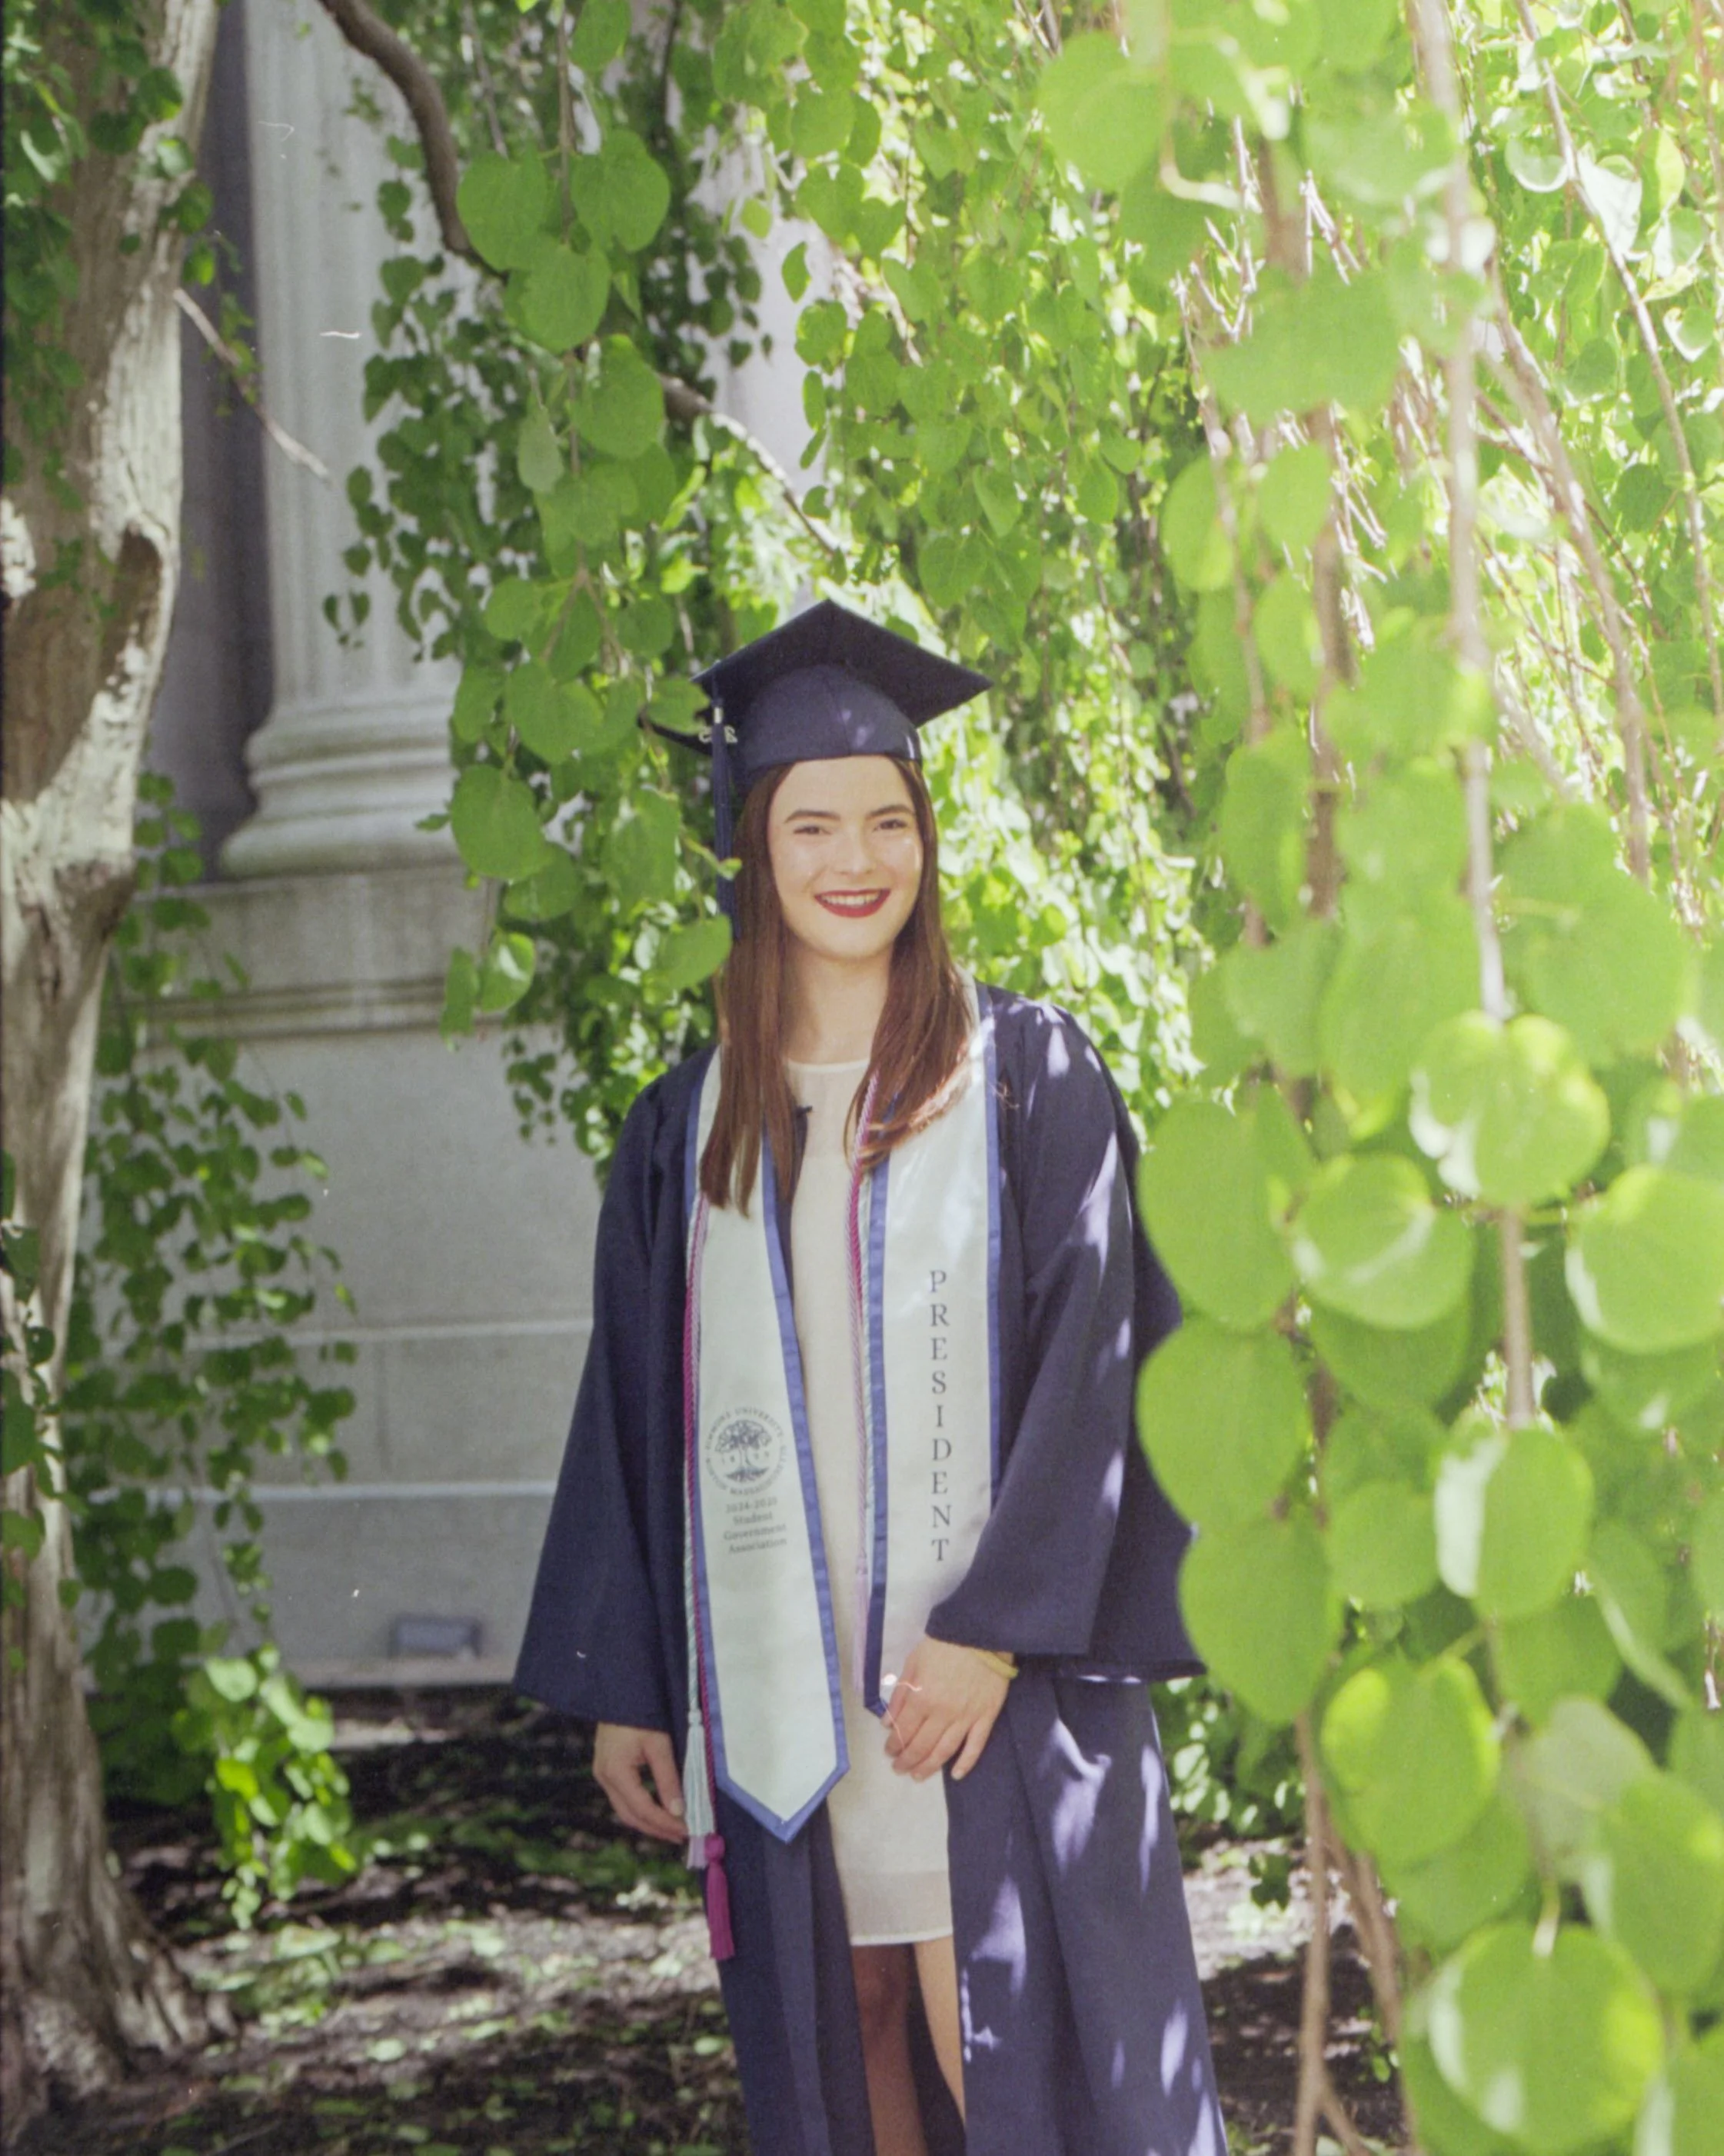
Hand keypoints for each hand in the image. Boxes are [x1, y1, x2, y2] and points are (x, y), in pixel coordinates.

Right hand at [593, 1723, 685, 1842]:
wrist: (620, 1689)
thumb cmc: (641, 1713)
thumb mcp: (659, 1744)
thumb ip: (668, 1779)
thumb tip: (679, 1811)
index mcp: (615, 1771)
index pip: (642, 1809)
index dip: (665, 1823)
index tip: (686, 1830)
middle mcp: (603, 1777)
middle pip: (630, 1816)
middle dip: (657, 1828)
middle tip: (682, 1835)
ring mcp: (602, 1774)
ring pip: (625, 1810)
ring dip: (649, 1821)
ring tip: (674, 1827)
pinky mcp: (605, 1769)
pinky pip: (623, 1798)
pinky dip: (641, 1808)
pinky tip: (659, 1810)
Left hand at [882, 1638, 1009, 1782]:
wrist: (981, 1633)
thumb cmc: (944, 1644)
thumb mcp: (913, 1661)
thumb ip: (900, 1693)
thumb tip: (887, 1723)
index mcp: (921, 1698)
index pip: (903, 1731)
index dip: (894, 1745)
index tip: (889, 1752)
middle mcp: (941, 1714)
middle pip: (921, 1746)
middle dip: (906, 1760)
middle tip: (899, 1769)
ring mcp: (965, 1718)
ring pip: (944, 1752)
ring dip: (928, 1767)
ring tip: (918, 1776)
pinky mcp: (986, 1718)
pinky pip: (975, 1747)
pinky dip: (965, 1764)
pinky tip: (955, 1774)